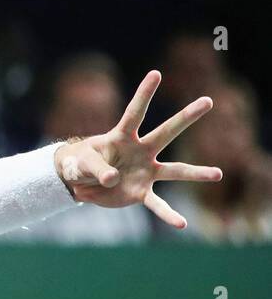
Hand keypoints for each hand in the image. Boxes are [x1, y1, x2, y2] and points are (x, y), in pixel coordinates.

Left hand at [53, 70, 222, 227]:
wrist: (80, 182)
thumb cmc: (80, 164)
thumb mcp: (80, 163)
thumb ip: (94, 168)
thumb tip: (112, 178)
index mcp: (121, 136)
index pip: (133, 112)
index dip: (144, 94)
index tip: (155, 73)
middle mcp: (140, 150)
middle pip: (166, 132)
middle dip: (186, 117)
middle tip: (208, 100)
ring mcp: (145, 171)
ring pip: (174, 170)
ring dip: (195, 173)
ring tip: (218, 174)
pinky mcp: (141, 192)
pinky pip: (158, 204)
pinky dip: (168, 214)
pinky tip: (182, 224)